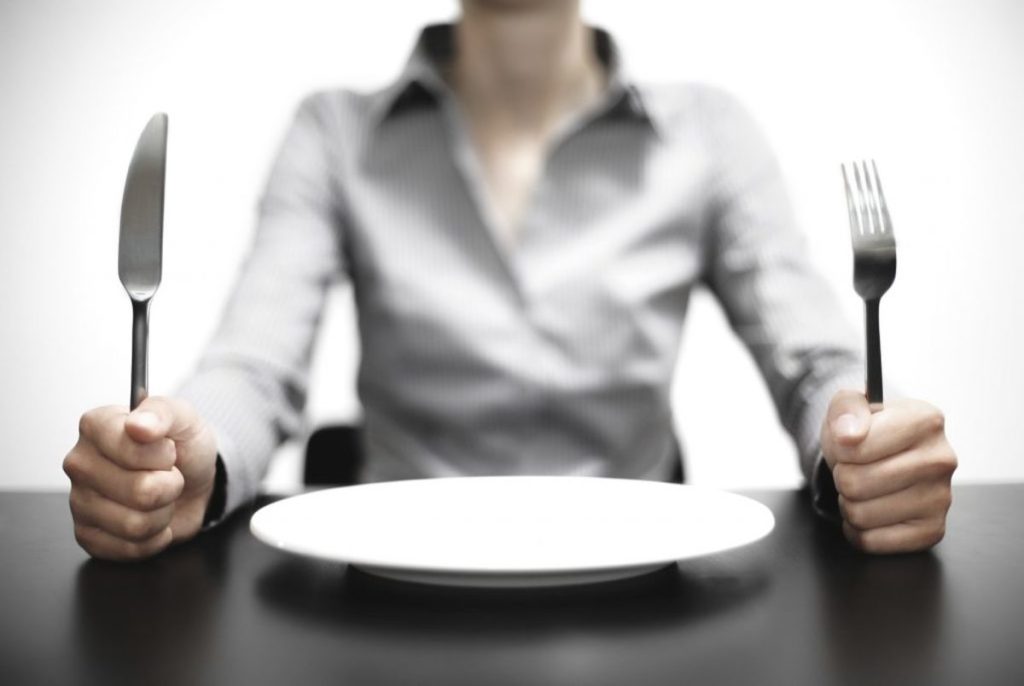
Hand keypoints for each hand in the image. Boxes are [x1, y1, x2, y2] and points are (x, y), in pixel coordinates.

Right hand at [63, 397, 217, 560]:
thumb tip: (137, 424)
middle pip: (140, 491)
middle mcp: (80, 463)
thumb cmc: (183, 446)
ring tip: (160, 496)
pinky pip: (130, 549)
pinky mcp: (87, 535)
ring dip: (163, 513)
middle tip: (168, 474)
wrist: (194, 481)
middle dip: (170, 486)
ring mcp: (79, 501)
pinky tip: (152, 518)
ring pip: (136, 525)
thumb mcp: (183, 417)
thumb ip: (162, 412)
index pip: (130, 448)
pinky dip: (154, 538)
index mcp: (96, 426)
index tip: (168, 449)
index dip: (163, 454)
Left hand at [820, 390, 956, 553]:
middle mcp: (941, 459)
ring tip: (866, 486)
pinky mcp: (932, 530)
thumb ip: (846, 407)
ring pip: (860, 515)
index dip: (839, 447)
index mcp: (925, 421)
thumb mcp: (850, 404)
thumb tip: (849, 435)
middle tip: (857, 467)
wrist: (884, 456)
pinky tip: (873, 508)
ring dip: (849, 503)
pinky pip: (871, 541)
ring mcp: (941, 498)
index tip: (851, 442)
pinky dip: (859, 529)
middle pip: (854, 483)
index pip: (854, 447)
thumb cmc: (867, 431)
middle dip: (842, 476)